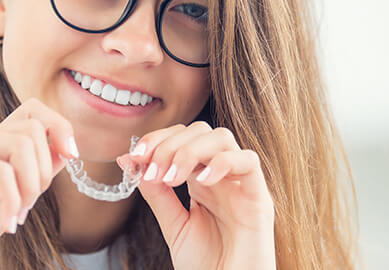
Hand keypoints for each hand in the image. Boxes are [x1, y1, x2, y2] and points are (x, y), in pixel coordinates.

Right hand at [0, 98, 77, 269]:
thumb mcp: (13, 200)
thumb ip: (35, 174)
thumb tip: (65, 150)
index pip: (35, 112)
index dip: (60, 126)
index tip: (72, 154)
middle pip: (35, 127)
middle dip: (44, 171)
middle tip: (28, 207)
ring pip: (22, 143)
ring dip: (30, 186)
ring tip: (16, 215)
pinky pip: (0, 169)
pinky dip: (11, 200)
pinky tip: (5, 223)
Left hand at [117, 121, 275, 269]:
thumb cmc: (207, 265)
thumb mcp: (173, 224)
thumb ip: (155, 192)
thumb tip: (128, 159)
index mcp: (202, 178)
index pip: (182, 137)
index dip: (158, 139)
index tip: (135, 157)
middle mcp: (222, 175)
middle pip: (200, 131)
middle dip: (170, 144)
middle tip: (152, 171)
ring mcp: (242, 184)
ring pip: (222, 138)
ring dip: (190, 151)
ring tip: (171, 178)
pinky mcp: (260, 198)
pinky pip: (249, 162)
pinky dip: (222, 163)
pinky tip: (200, 182)